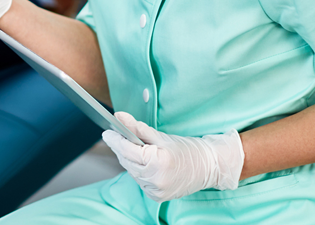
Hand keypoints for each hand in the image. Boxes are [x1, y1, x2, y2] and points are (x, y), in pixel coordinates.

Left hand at [102, 111, 243, 201]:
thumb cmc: (187, 149)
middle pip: (127, 161)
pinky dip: (138, 171)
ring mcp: (156, 190)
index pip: (127, 150)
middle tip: (117, 136)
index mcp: (157, 162)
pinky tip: (144, 163)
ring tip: (133, 148)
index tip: (106, 132)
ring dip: (129, 160)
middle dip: (121, 148)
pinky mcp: (157, 197)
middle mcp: (155, 180)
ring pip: (132, 172)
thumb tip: (119, 117)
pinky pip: (140, 181)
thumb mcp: (161, 136)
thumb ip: (137, 128)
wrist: (208, 167)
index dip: (114, 140)